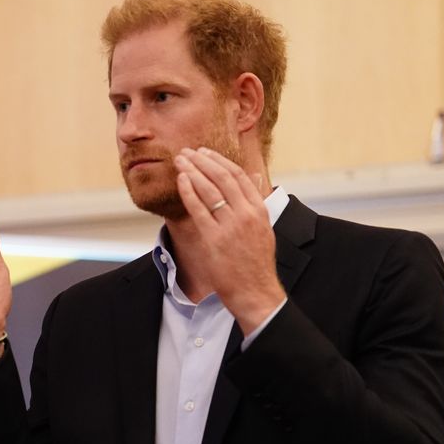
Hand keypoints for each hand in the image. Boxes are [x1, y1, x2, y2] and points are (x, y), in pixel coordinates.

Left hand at [174, 147, 284, 332]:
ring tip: (180, 160)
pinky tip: (181, 180)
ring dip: (193, 171)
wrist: (255, 291)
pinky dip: (189, 191)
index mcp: (259, 210)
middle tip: (187, 151)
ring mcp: (231, 226)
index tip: (205, 152)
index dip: (220, 160)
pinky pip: (199, 209)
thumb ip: (256, 201)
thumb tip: (255, 176)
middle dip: (202, 161)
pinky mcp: (215, 239)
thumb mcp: (263, 227)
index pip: (239, 175)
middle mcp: (246, 214)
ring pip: (210, 189)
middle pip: (223, 177)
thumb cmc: (256, 263)